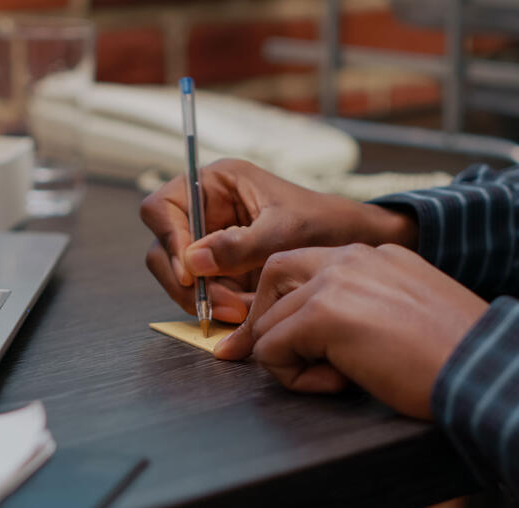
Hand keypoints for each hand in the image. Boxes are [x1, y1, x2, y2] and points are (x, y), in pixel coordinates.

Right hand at [140, 159, 417, 322]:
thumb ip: (240, 245)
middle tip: (217, 305)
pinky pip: (203, 294)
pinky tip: (247, 312)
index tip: (190, 272)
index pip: (162, 208)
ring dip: (205, 299)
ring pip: (180, 277)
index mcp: (215, 184)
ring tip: (242, 311)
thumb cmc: (327, 224)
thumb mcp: (286, 231)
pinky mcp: (222, 272)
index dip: (169, 239)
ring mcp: (211, 243)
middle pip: (164, 249)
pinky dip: (219, 307)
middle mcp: (206, 211)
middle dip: (187, 282)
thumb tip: (193, 260)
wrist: (356, 248)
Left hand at [214, 244, 488, 419]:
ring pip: (268, 324)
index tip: (307, 345)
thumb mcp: (407, 313)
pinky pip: (271, 352)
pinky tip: (343, 384)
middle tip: (307, 363)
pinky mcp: (322, 315)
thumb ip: (365, 308)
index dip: (295, 309)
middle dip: (277, 325)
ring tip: (343, 378)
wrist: (486, 370)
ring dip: (294, 360)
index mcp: (374, 254)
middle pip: (274, 281)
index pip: (303, 268)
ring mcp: (334, 282)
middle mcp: (350, 256)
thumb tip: (321, 334)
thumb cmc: (457, 356)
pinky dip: (296, 379)